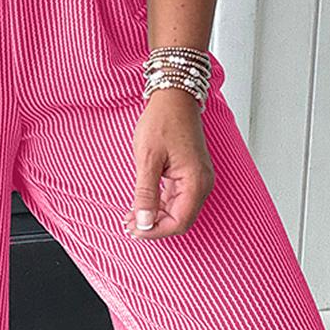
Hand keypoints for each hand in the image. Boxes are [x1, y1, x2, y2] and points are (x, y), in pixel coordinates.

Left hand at [123, 88, 213, 237]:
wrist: (174, 98)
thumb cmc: (163, 121)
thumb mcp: (148, 159)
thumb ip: (146, 194)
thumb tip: (143, 222)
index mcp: (195, 181)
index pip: (179, 222)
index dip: (156, 231)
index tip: (134, 229)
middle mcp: (202, 183)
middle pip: (180, 219)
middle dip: (154, 225)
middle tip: (128, 224)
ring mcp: (198, 179)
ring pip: (178, 211)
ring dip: (155, 217)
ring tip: (131, 217)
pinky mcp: (191, 175)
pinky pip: (177, 199)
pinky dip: (160, 205)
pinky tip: (143, 205)